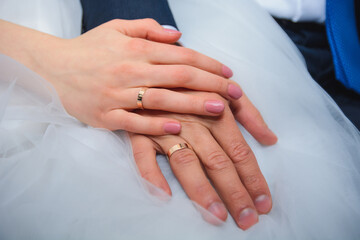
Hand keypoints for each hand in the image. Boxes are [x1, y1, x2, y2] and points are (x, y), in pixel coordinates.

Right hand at [0, 19, 242, 134]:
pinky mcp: (106, 116)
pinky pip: (135, 122)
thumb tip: (178, 35)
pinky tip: (178, 127)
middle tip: (235, 93)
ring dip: (193, 104)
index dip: (209, 63)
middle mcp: (130, 71)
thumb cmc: (88, 49)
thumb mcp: (116, 29)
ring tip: (219, 108)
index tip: (229, 73)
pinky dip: (157, 125)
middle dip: (211, 83)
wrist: (52, 68)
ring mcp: (118, 95)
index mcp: (136, 49)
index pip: (181, 55)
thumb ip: (148, 29)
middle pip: (179, 76)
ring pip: (162, 99)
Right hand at [130, 92, 274, 229]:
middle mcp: (193, 122)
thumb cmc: (196, 82)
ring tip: (216, 216)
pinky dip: (152, 175)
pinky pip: (143, 156)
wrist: (156, 67)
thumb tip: (271, 139)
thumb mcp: (226, 89)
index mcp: (217, 111)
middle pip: (217, 161)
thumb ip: (249, 113)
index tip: (264, 204)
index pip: (240, 152)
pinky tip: (164, 196)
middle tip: (247, 220)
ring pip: (186, 161)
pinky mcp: (140, 132)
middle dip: (235, 192)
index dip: (254, 179)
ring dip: (201, 190)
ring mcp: (165, 127)